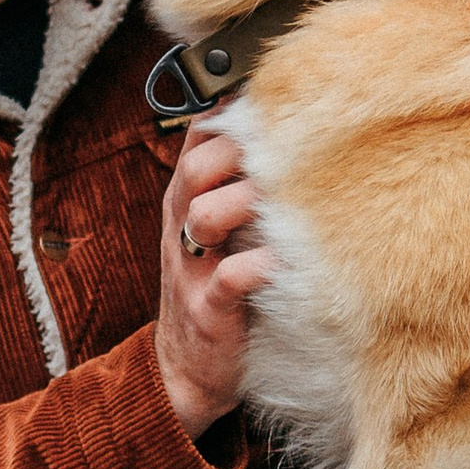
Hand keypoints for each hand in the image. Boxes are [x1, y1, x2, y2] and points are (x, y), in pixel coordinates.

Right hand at [153, 125, 271, 442]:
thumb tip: (285, 128)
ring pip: (205, 214)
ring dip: (246, 200)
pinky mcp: (209, 310)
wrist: (188, 367)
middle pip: (197, 167)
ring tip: (286, 198)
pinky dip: (260, 264)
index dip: (231, 114)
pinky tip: (286, 259)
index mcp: (187, 198)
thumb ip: (239, 182)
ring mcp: (192, 268)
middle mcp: (182, 225)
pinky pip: (230, 277)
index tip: (275, 101)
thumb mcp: (220, 228)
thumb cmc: (217, 284)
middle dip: (241, 150)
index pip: (197, 137)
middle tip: (287, 149)